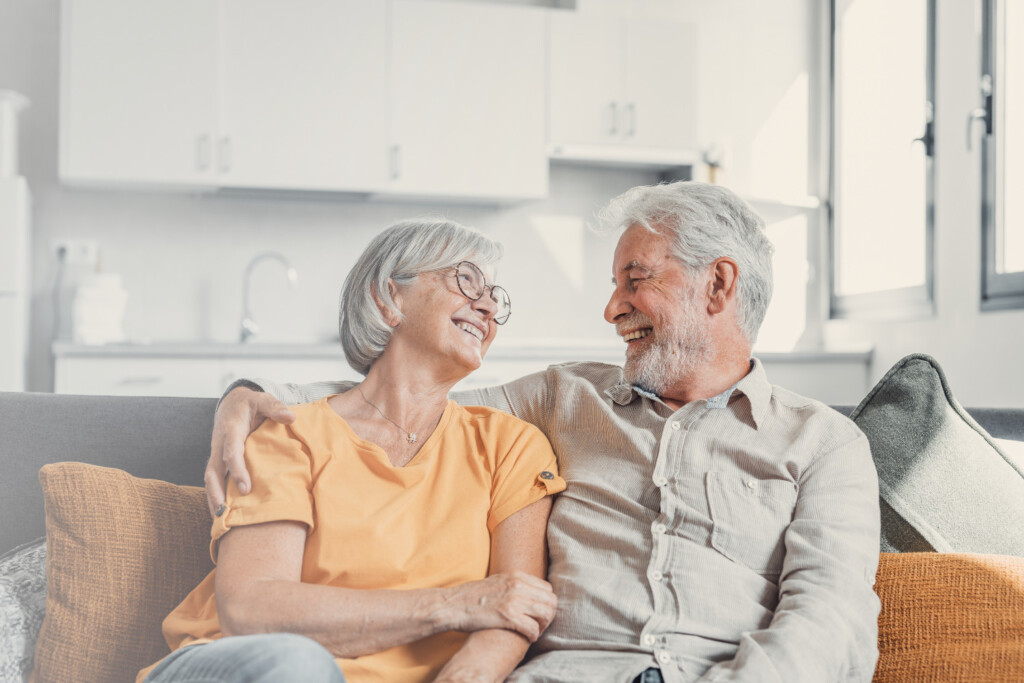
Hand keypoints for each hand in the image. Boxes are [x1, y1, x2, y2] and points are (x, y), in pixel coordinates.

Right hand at [205, 387, 295, 515]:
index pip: (231, 452)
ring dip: (213, 499)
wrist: (232, 402)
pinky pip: (214, 480)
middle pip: (213, 471)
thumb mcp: (263, 400)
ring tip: (220, 521)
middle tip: (225, 512)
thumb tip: (291, 417)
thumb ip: (275, 408)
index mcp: (230, 429)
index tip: (246, 488)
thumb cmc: (251, 403)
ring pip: (210, 479)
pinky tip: (222, 514)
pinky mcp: (218, 460)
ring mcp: (216, 453)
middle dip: (217, 492)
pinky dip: (215, 496)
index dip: (237, 471)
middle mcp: (219, 443)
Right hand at [443, 571, 556, 642]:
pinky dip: (533, 635)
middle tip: (539, 625)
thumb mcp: (497, 581)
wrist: (453, 604)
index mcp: (516, 576)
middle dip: (548, 616)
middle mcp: (518, 585)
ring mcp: (513, 600)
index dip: (546, 603)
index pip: (547, 589)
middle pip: (550, 601)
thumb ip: (513, 584)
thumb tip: (527, 592)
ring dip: (543, 626)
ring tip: (534, 632)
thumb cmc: (472, 597)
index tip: (539, 613)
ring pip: (546, 614)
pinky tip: (527, 638)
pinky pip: (533, 628)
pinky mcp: (507, 616)